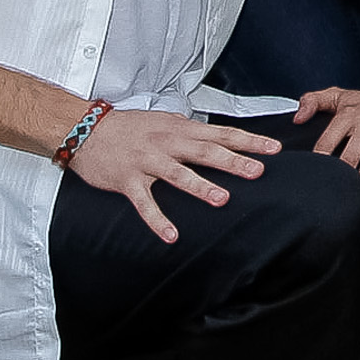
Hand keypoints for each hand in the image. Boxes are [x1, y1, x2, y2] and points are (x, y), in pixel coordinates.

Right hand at [69, 109, 277, 241]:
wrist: (85, 129)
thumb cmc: (129, 127)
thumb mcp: (165, 122)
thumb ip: (191, 132)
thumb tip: (218, 137)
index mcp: (180, 130)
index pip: (222, 133)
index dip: (249, 141)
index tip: (274, 148)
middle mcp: (167, 144)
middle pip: (206, 152)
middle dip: (233, 161)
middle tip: (258, 172)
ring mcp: (147, 162)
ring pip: (178, 175)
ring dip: (200, 187)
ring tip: (222, 199)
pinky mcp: (128, 180)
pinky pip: (145, 202)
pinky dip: (158, 220)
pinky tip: (172, 236)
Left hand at [296, 78, 359, 196]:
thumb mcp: (339, 96)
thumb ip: (312, 102)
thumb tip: (297, 119)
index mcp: (349, 114)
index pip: (327, 143)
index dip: (317, 163)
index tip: (310, 178)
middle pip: (350, 158)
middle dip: (339, 178)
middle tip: (328, 195)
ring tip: (349, 199)